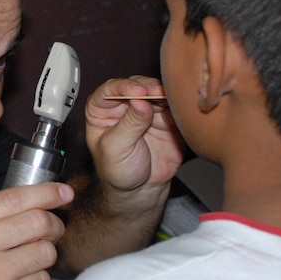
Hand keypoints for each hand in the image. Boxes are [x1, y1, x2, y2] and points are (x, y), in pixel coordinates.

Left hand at [85, 76, 182, 213]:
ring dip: (164, 94)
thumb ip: (128, 125)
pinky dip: (177, 106)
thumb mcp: (115, 149)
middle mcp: (124, 107)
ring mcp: (146, 112)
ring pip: (156, 94)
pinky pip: (173, 109)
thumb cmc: (117, 171)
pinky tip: (178, 109)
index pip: (109, 90)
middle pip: (135, 87)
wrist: (140, 192)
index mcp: (102, 110)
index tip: (136, 92)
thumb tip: (140, 102)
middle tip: (156, 93)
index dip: (123, 87)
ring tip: (168, 100)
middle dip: (146, 88)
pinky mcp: (167, 121)